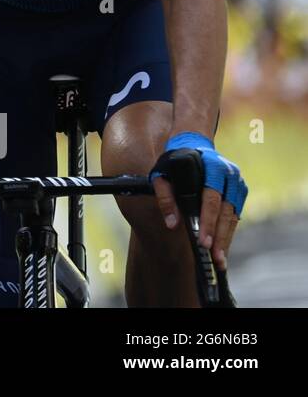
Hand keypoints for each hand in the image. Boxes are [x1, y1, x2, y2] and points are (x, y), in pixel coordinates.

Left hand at [150, 132, 245, 268]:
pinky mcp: (240, 191)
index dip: (208, 222)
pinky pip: (235, 215)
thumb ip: (165, 196)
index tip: (203, 242)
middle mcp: (229, 174)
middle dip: (220, 236)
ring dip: (226, 238)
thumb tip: (172, 224)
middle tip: (214, 257)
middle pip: (226, 211)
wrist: (192, 143)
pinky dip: (228, 231)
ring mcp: (237, 182)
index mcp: (212, 167)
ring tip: (219, 259)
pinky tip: (222, 246)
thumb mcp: (163, 173)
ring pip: (233, 216)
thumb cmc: (174, 160)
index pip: (211, 199)